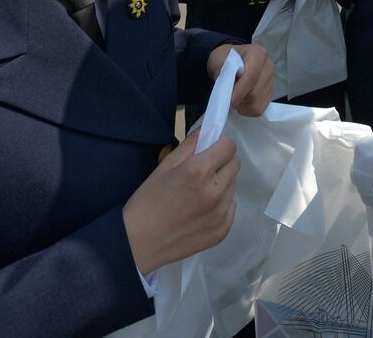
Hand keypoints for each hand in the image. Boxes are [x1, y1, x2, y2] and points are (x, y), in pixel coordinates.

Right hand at [122, 132, 238, 272]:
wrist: (137, 243)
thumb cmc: (147, 201)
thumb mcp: (164, 166)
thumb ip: (190, 145)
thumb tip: (208, 130)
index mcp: (200, 170)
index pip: (229, 146)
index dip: (219, 146)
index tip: (209, 151)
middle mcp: (216, 190)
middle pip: (235, 165)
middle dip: (221, 163)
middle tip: (202, 173)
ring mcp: (222, 213)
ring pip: (233, 186)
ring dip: (221, 185)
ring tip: (198, 195)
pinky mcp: (223, 230)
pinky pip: (230, 207)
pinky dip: (220, 205)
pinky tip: (199, 212)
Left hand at [207, 43, 274, 114]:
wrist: (229, 62)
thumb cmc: (224, 59)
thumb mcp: (218, 60)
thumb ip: (224, 73)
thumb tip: (228, 90)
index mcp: (258, 54)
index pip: (252, 76)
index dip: (240, 90)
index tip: (229, 100)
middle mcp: (268, 67)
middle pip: (255, 92)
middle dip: (239, 99)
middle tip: (227, 96)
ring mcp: (270, 81)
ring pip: (257, 103)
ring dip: (242, 105)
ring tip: (233, 97)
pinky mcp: (269, 94)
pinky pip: (259, 109)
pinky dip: (247, 110)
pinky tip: (240, 102)